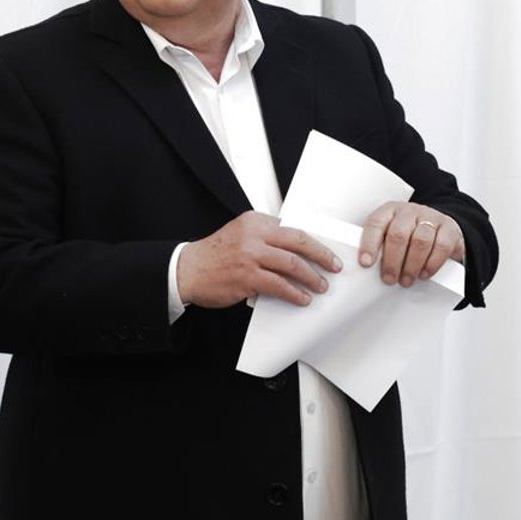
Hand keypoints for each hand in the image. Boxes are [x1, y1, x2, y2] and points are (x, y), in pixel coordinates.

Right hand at [177, 210, 340, 308]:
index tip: (325, 250)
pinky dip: (294, 293)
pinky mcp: (247, 277)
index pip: (291, 228)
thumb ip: (262, 238)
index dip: (312, 241)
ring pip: (292, 264)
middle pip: (298, 241)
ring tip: (321, 286)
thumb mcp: (238, 234)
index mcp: (254, 221)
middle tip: (334, 265)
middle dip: (321, 255)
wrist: (187, 270)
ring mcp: (251, 255)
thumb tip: (292, 252)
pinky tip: (302, 298)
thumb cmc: (213, 255)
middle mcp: (254, 235)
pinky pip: (279, 285)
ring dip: (312, 277)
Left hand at [360, 203, 464, 287]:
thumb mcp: (390, 235)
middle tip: (389, 279)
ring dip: (411, 265)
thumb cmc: (409, 235)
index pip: (376, 223)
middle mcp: (409, 211)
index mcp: (389, 211)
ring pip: (421, 241)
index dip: (369, 243)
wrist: (439, 228)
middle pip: (398, 234)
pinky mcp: (449, 229)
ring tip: (406, 280)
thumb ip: (379, 247)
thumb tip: (366, 268)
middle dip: (392, 261)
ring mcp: (431, 218)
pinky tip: (424, 274)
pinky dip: (432, 264)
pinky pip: (442, 246)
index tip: (366, 263)